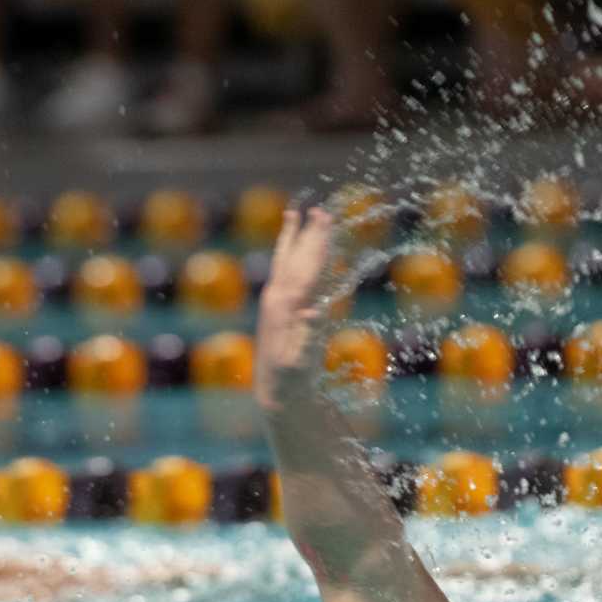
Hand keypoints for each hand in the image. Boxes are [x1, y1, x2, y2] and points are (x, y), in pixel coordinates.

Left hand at [255, 206, 337, 407]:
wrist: (274, 391)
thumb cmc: (292, 379)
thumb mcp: (301, 362)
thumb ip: (308, 337)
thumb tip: (314, 311)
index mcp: (287, 306)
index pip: (307, 266)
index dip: (318, 243)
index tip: (326, 221)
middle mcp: (278, 298)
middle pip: (296, 257)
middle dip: (309, 234)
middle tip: (320, 210)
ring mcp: (275, 301)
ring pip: (285, 261)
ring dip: (292, 237)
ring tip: (295, 214)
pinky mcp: (276, 308)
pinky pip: (286, 273)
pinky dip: (290, 256)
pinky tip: (295, 247)